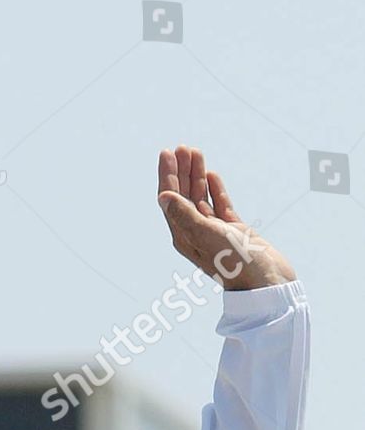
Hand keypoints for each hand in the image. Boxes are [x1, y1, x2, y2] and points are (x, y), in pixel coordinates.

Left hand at [157, 146, 295, 290]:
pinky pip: (219, 206)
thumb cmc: (235, 262)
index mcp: (184, 236)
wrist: (266, 281)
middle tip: (180, 148)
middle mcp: (196, 233)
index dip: (168, 176)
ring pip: (201, 197)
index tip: (167, 153)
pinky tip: (212, 175)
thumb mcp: (207, 235)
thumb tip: (162, 196)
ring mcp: (216, 232)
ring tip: (194, 153)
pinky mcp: (234, 232)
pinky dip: (214, 189)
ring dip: (196, 175)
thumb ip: (185, 215)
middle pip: (184, 196)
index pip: (171, 200)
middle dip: (181, 171)